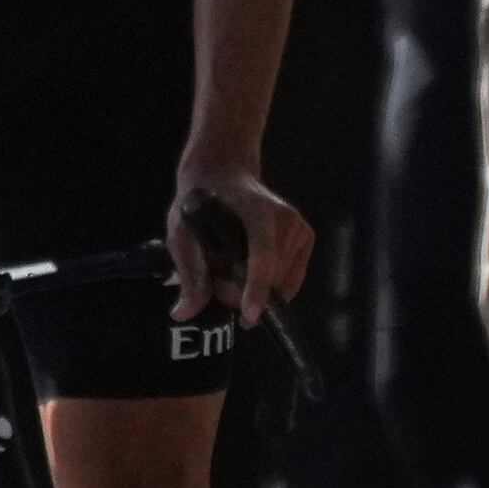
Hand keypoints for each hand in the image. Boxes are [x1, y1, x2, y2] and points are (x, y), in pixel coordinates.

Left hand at [167, 170, 312, 323]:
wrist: (224, 173)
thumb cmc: (200, 203)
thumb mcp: (181, 233)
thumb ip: (188, 272)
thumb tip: (183, 313)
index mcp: (256, 210)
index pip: (262, 254)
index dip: (256, 287)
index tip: (250, 315)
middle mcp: (285, 217)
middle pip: (271, 276)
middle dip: (243, 293)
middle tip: (216, 284)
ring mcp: (300, 227)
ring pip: (281, 282)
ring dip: (255, 289)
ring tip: (229, 271)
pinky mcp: (307, 236)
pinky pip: (291, 278)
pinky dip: (270, 284)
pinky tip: (248, 272)